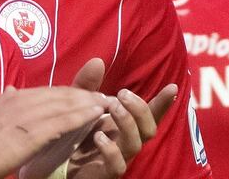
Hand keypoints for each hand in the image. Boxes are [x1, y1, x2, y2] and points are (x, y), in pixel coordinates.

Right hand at [0, 85, 106, 178]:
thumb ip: (2, 104)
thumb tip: (11, 90)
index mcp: (9, 98)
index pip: (47, 91)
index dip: (69, 92)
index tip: (86, 94)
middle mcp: (19, 101)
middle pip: (59, 93)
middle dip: (83, 94)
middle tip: (104, 95)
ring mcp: (24, 116)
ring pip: (64, 104)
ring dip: (87, 102)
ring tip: (106, 102)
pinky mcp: (30, 134)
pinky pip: (62, 121)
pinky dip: (81, 116)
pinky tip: (95, 114)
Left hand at [66, 58, 177, 177]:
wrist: (56, 165)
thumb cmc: (73, 134)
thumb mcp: (78, 105)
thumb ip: (87, 85)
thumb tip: (98, 61)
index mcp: (124, 126)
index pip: (149, 114)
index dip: (162, 103)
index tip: (172, 87)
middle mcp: (126, 142)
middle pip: (149, 129)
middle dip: (140, 109)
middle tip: (122, 94)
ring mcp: (118, 159)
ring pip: (135, 145)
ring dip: (127, 123)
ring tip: (111, 108)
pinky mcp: (104, 174)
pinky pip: (117, 166)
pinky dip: (110, 150)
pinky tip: (98, 136)